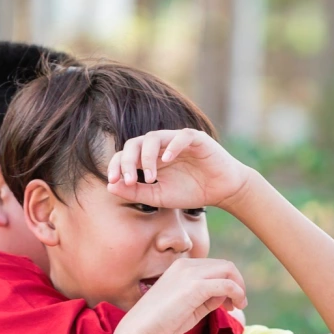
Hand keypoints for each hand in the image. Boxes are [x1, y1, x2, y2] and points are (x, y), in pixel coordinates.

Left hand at [105, 128, 254, 211]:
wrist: (223, 191)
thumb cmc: (191, 192)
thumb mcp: (160, 197)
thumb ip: (137, 192)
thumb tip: (111, 186)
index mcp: (149, 159)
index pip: (126, 155)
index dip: (117, 166)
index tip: (114, 182)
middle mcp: (160, 146)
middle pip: (135, 144)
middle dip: (128, 162)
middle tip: (130, 180)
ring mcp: (176, 140)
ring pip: (153, 137)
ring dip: (147, 157)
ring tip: (151, 176)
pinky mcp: (196, 139)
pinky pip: (180, 136)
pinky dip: (172, 147)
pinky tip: (167, 161)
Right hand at [119, 257, 246, 333]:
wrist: (140, 329)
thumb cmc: (162, 322)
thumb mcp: (190, 306)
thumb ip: (208, 298)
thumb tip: (226, 295)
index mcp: (182, 267)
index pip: (215, 267)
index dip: (229, 282)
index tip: (230, 302)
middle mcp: (186, 265)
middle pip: (226, 265)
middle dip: (238, 283)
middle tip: (239, 303)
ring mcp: (190, 274)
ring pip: (228, 270)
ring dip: (239, 287)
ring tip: (239, 306)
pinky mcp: (195, 287)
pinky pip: (226, 284)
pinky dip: (236, 293)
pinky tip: (234, 307)